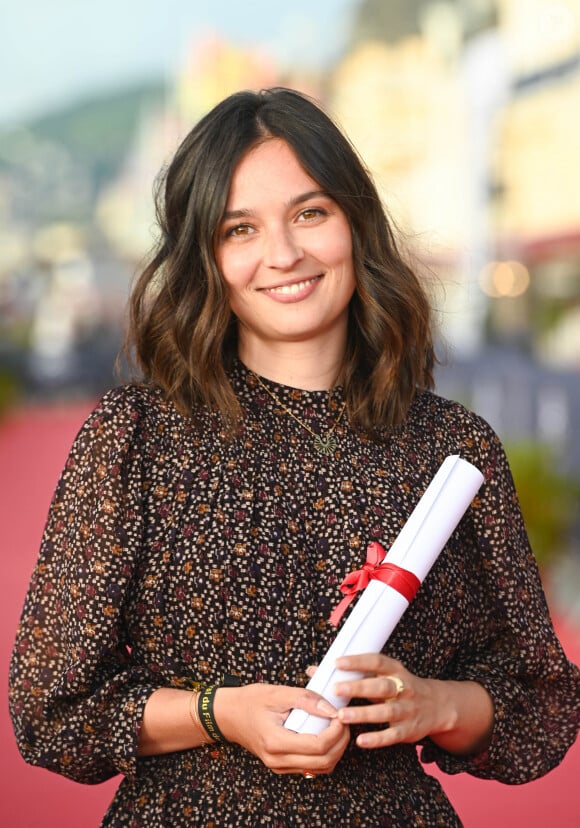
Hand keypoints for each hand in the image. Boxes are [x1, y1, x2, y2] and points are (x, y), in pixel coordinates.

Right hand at [214, 683, 349, 774]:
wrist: (228, 715)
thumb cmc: (249, 701)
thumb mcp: (278, 693)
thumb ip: (306, 699)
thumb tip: (331, 709)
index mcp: (275, 742)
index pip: (318, 746)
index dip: (336, 731)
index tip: (341, 714)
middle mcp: (277, 760)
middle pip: (323, 761)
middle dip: (341, 741)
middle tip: (344, 720)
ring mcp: (279, 766)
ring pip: (320, 768)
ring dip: (336, 750)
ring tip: (338, 728)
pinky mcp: (282, 766)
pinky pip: (311, 768)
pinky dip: (325, 755)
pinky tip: (326, 736)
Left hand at [333, 653, 453, 748]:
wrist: (437, 706)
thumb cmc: (399, 686)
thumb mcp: (382, 675)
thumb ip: (351, 673)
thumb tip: (313, 671)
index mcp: (395, 670)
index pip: (376, 661)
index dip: (358, 661)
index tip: (337, 662)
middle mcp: (403, 688)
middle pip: (381, 686)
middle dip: (359, 687)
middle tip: (336, 689)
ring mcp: (407, 710)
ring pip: (385, 711)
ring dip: (363, 714)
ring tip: (341, 716)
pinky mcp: (408, 730)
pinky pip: (391, 735)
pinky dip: (376, 739)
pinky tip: (360, 740)